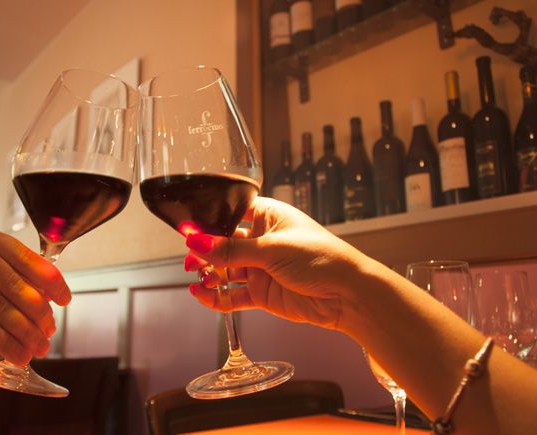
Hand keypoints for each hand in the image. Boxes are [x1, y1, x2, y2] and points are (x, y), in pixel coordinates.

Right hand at [184, 196, 368, 330]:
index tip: (189, 229)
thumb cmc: (321, 258)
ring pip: (224, 270)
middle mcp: (262, 241)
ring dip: (208, 274)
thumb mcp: (273, 249)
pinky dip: (215, 297)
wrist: (347, 295)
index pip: (231, 213)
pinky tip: (202, 294)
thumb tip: (196, 242)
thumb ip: (232, 249)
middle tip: (191, 259)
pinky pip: (232, 295)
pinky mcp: (262, 293)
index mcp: (269, 217)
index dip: (210, 221)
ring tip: (198, 278)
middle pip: (223, 244)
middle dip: (204, 251)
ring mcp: (261, 268)